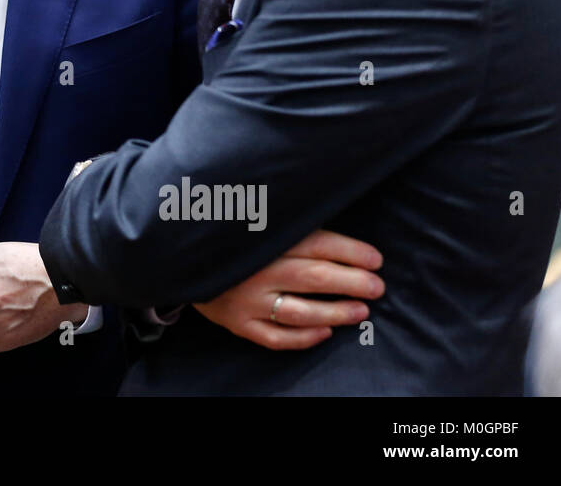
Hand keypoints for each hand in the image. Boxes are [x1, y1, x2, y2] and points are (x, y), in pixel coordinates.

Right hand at [193, 229, 384, 349]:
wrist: (183, 260)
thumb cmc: (234, 240)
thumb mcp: (258, 224)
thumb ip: (291, 227)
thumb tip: (342, 237)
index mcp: (264, 239)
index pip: (317, 244)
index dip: (351, 252)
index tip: (375, 259)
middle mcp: (257, 270)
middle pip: (314, 276)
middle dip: (352, 282)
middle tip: (377, 286)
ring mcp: (247, 300)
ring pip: (300, 311)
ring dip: (336, 312)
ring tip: (361, 310)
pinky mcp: (238, 323)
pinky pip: (277, 337)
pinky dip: (304, 337)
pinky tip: (326, 332)